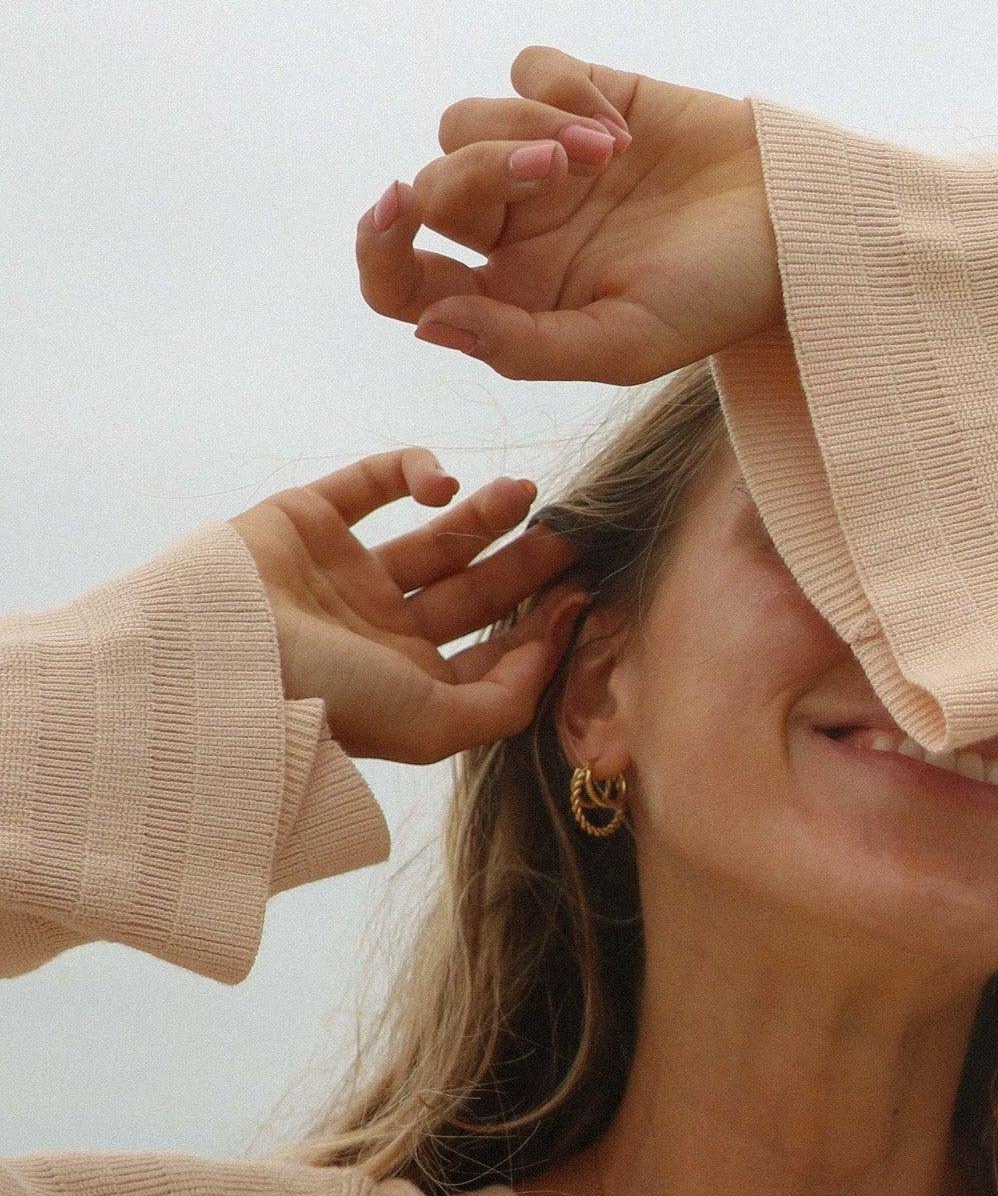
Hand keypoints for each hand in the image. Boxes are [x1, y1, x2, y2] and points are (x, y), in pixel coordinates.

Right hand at [227, 448, 586, 764]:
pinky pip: (370, 483)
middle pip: (473, 591)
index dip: (540, 624)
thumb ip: (506, 700)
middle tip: (571, 530)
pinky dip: (412, 471)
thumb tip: (552, 646)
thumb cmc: (330, 700)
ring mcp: (344, 575)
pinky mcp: (307, 520)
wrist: (217, 654)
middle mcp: (381, 631)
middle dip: (524, 562)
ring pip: (433, 536)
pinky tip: (444, 483)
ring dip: (483, 514)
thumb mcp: (436, 724)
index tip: (583, 589)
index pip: (492, 650)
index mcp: (410, 683)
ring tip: (524, 492)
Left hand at [356, 45, 783, 384]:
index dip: (378, 248)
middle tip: (559, 174)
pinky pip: (526, 67)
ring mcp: (544, 165)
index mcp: (516, 303)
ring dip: (524, 126)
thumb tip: (429, 326)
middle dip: (480, 173)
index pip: (405, 282)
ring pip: (465, 122)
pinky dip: (562, 87)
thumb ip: (524, 347)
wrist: (798, 224)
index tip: (397, 208)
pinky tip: (619, 127)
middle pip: (433, 189)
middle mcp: (517, 235)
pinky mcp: (580, 98)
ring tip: (604, 156)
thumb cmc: (718, 300)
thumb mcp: (624, 346)